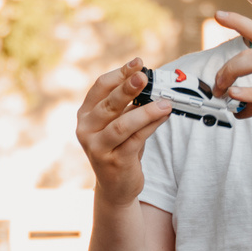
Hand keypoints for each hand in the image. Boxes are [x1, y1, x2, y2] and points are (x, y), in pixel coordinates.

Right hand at [76, 59, 172, 206]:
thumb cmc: (119, 148)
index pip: (100, 87)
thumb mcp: (119, 122)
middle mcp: (86, 129)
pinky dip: (152, 125)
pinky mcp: (114, 161)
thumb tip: (153, 82)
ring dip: (146, 111)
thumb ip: (129, 105)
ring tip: (165, 102)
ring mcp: (98, 147)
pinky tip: (164, 115)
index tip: (139, 64)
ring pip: (122, 124)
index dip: (120, 73)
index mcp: (85, 114)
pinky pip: (136, 140)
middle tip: (144, 76)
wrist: (116, 186)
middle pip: (108, 104)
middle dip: (128, 88)